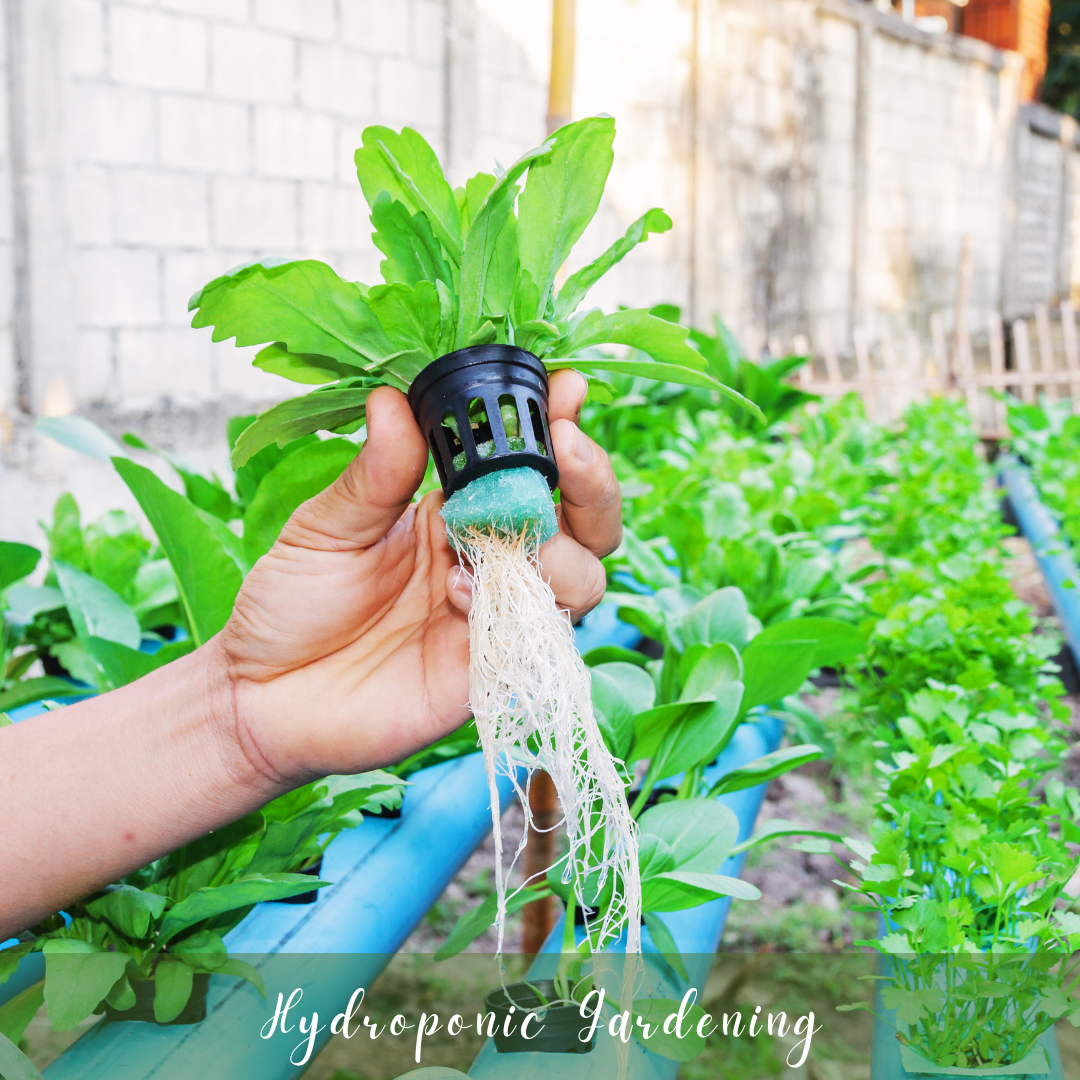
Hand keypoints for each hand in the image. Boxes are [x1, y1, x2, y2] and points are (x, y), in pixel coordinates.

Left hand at [214, 370, 622, 784]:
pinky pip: (538, 636)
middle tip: (566, 446)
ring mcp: (497, 616)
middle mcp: (490, 560)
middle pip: (585, 523)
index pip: (530, 465)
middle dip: (593, 482)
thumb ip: (373, 474)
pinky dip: (514, 607)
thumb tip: (392, 398)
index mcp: (456, 512)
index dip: (558, 428)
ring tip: (493, 542)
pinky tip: (457, 596)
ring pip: (582, 578)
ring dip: (559, 550)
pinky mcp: (490, 671)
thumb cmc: (292, 606)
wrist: (263, 698)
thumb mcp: (326, 528)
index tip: (565, 389)